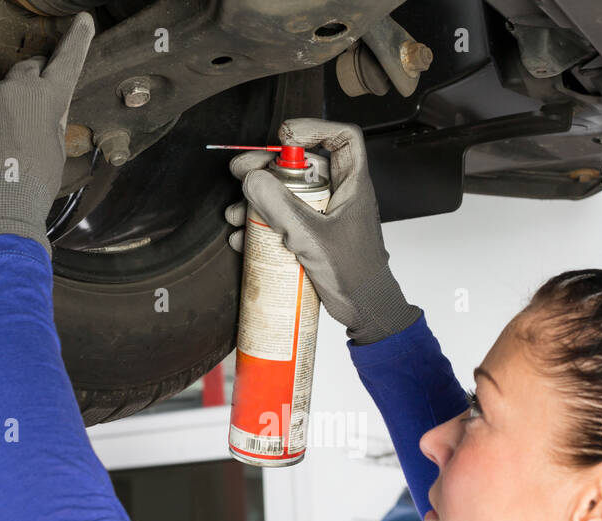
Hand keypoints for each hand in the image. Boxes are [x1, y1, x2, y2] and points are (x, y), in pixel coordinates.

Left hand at [0, 11, 94, 267]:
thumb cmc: (30, 189)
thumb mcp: (55, 154)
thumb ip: (50, 122)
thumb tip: (42, 111)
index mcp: (44, 100)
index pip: (66, 62)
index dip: (77, 41)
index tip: (83, 22)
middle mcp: (10, 91)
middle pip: (23, 73)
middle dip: (29, 86)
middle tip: (29, 113)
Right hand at [225, 118, 420, 344]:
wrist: (366, 311)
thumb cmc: (355, 275)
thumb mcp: (313, 238)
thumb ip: (282, 208)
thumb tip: (252, 179)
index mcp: (353, 184)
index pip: (342, 137)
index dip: (314, 128)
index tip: (283, 138)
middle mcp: (339, 194)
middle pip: (302, 164)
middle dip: (268, 166)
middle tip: (240, 172)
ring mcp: (324, 215)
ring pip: (287, 193)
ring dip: (258, 199)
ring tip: (235, 214)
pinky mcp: (312, 235)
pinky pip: (284, 219)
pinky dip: (262, 224)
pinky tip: (242, 237)